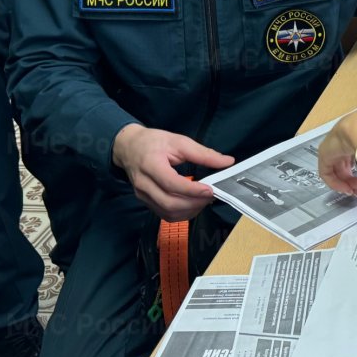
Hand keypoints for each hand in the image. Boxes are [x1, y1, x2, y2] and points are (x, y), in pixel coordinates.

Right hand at [113, 124, 233, 221]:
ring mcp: (143, 195)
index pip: (171, 184)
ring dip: (190, 210)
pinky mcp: (146, 202)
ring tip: (204, 200)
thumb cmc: (153, 142)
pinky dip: (182, 214)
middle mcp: (144, 184)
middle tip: (211, 196)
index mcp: (151, 165)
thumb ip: (203, 153)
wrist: (128, 148)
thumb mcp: (179, 141)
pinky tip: (193, 204)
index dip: (192, 190)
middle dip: (194, 203)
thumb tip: (228, 161)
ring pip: (168, 213)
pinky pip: (165, 215)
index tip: (210, 190)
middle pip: (169, 203)